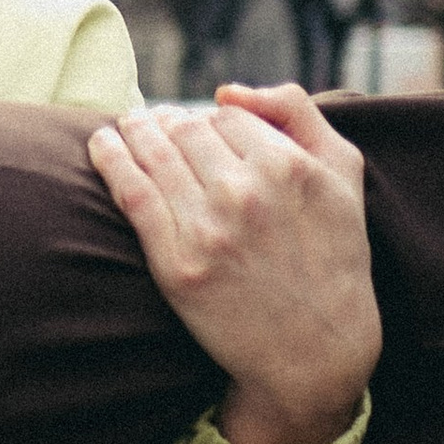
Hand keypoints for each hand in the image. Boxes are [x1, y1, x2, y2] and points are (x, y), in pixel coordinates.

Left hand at [87, 82, 381, 443]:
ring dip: (133, 130)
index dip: (210, 119)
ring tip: (124, 125)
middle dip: (169, 122)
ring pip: (154, 153)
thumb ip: (297, 112)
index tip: (199, 128)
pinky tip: (101, 143)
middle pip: (185, 130)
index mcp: (288, 166)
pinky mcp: (176, 265)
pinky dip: (110, 159)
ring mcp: (208, 229)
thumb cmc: (333, 256)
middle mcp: (246, 192)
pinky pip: (131, 193)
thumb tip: (227, 92)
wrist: (316, 350)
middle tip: (153, 122)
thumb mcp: (342, 174)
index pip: (226, 116)